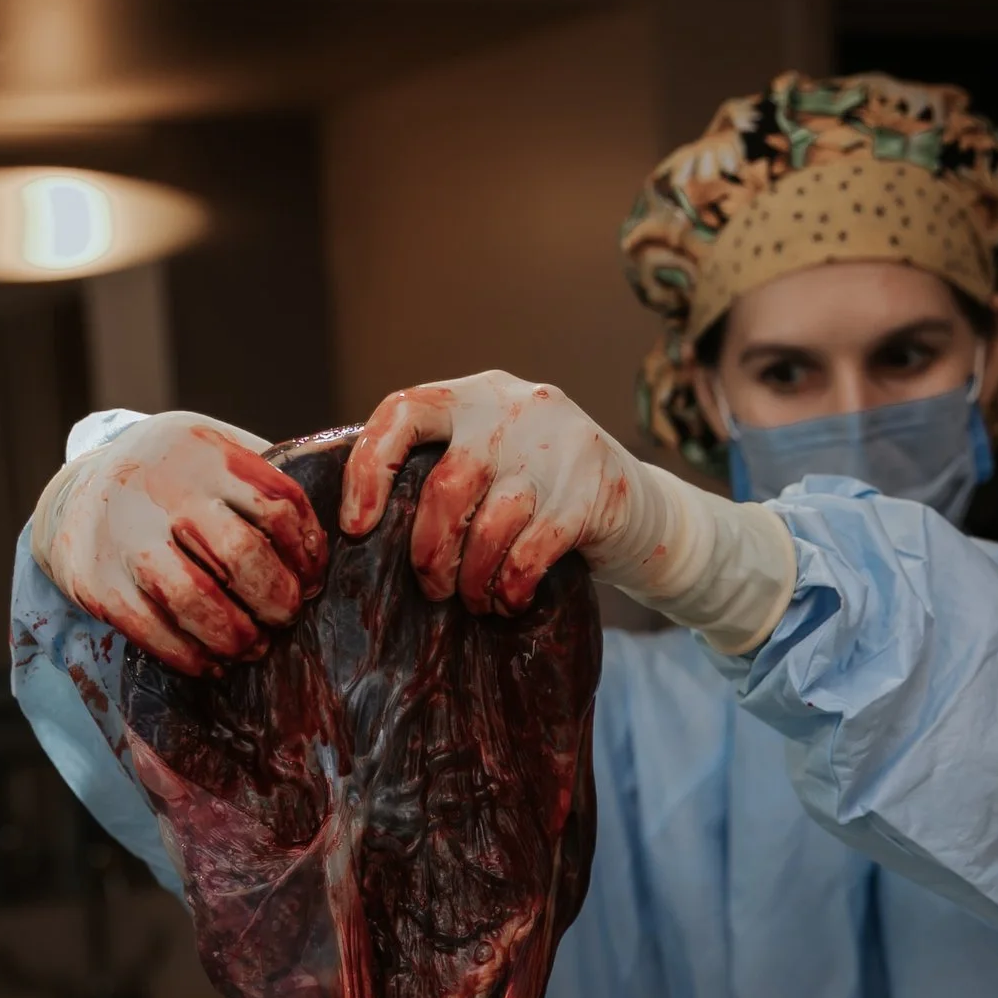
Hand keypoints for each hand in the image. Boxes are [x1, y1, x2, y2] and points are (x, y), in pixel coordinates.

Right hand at [32, 411, 328, 674]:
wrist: (76, 492)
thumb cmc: (171, 480)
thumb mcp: (213, 456)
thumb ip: (262, 482)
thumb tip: (344, 529)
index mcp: (203, 452)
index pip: (277, 504)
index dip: (306, 551)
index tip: (313, 580)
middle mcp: (160, 487)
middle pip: (241, 555)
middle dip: (276, 599)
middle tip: (286, 617)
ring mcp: (124, 534)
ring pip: (194, 599)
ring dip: (235, 635)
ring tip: (252, 646)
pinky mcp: (96, 580)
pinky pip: (153, 630)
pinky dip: (190, 655)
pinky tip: (210, 662)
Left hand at [340, 371, 643, 615]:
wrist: (642, 509)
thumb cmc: (540, 494)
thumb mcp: (491, 459)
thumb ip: (439, 468)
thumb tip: (356, 525)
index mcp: (476, 396)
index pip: (405, 410)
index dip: (369, 469)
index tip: (356, 527)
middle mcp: (516, 409)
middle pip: (446, 486)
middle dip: (429, 552)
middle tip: (432, 588)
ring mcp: (558, 448)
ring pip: (490, 526)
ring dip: (473, 579)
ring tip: (474, 601)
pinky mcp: (592, 493)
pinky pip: (530, 553)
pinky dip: (511, 587)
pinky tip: (509, 600)